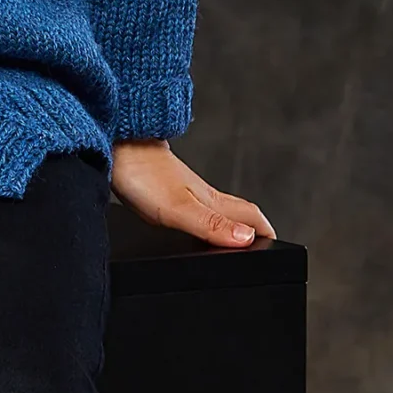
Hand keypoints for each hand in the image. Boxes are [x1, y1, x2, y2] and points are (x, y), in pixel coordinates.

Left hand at [109, 140, 275, 249]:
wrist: (114, 144)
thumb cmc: (141, 174)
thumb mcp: (178, 209)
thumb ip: (211, 224)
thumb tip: (246, 238)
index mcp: (210, 198)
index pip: (250, 216)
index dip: (265, 232)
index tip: (278, 248)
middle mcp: (201, 192)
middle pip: (237, 210)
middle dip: (253, 228)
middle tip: (261, 246)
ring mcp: (183, 188)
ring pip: (216, 206)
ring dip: (229, 221)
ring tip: (231, 239)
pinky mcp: (164, 187)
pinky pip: (193, 204)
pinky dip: (202, 216)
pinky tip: (189, 222)